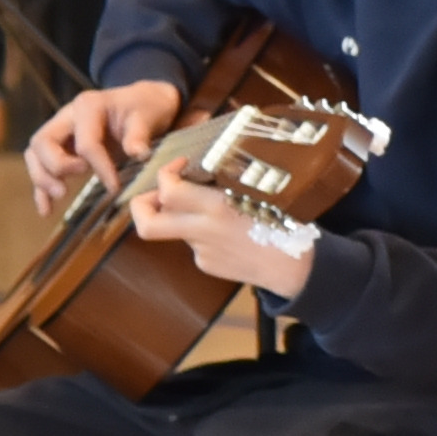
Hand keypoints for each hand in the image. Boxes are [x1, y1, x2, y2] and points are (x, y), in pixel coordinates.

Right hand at [25, 77, 184, 216]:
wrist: (143, 102)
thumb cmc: (145, 108)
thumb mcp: (148, 115)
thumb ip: (139, 133)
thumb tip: (138, 153)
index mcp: (88, 106)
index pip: (85, 142)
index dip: (99, 167)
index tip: (115, 188)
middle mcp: (67, 116)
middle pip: (43, 141)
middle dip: (56, 166)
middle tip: (73, 186)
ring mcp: (61, 131)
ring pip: (35, 153)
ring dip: (42, 177)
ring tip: (60, 196)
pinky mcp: (61, 147)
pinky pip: (41, 166)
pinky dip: (41, 188)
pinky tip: (46, 210)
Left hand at [125, 157, 315, 299]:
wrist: (295, 269)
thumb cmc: (285, 224)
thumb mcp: (258, 195)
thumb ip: (223, 187)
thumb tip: (200, 173)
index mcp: (216, 209)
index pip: (168, 190)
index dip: (166, 173)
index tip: (180, 166)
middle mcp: (202, 232)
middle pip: (147, 224)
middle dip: (141, 206)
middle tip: (155, 194)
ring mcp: (201, 253)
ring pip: (175, 228)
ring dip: (183, 216)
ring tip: (212, 210)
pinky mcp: (207, 266)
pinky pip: (195, 244)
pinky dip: (204, 235)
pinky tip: (230, 235)